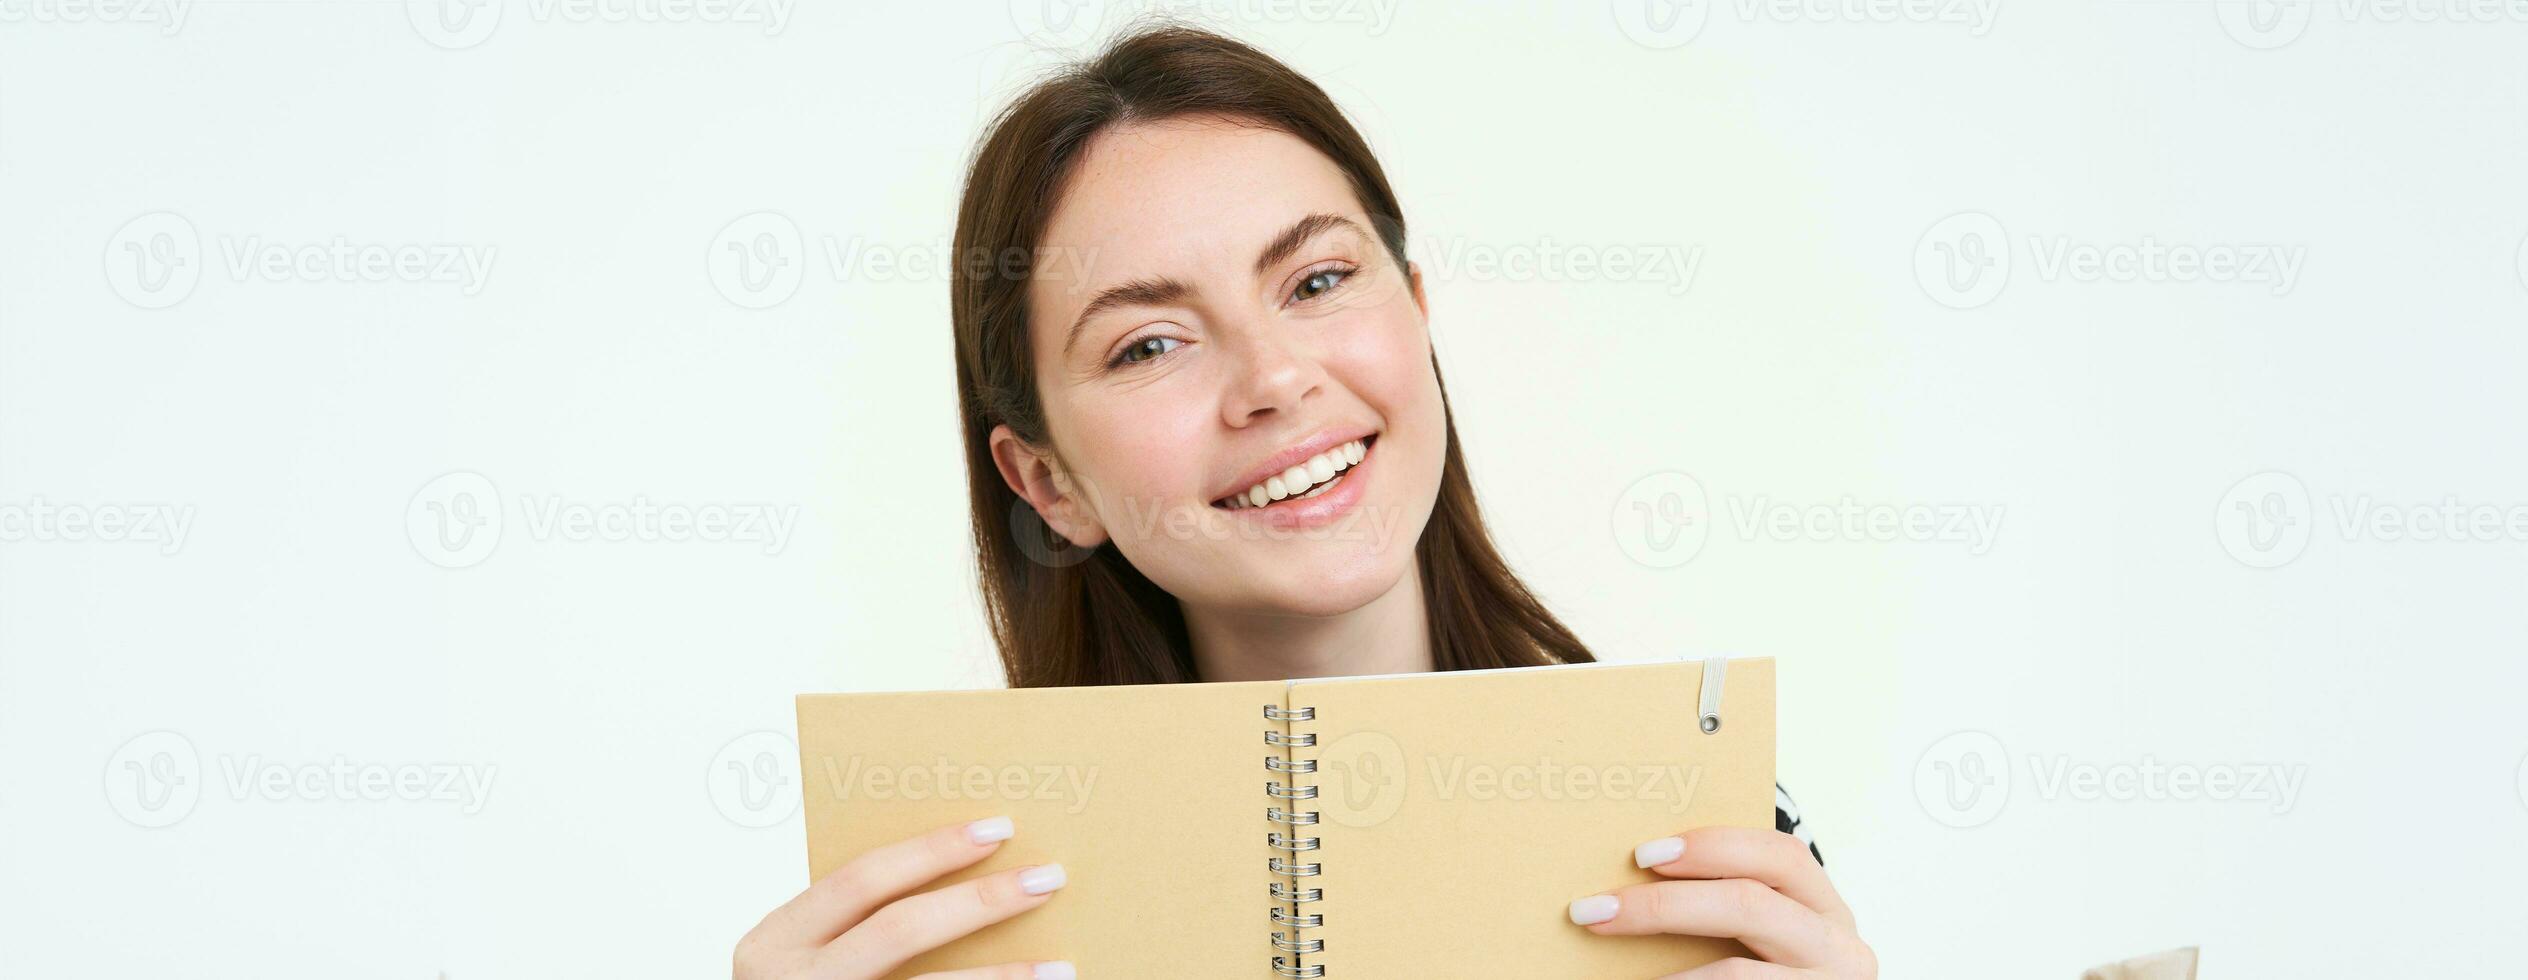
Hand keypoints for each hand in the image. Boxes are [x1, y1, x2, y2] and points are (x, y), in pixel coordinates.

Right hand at [734, 816, 1073, 979]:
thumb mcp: (806, 956)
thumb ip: (857, 924)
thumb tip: (962, 882)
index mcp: (776, 941)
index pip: (862, 880)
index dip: (930, 851)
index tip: (997, 831)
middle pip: (900, 929)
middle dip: (979, 901)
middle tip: (1046, 879)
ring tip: (1058, 967)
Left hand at [1568, 827, 1874, 978]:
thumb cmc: (1766, 969)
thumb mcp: (1766, 932)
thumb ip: (1721, 902)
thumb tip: (1623, 887)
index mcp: (1825, 907)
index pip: (1779, 856)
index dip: (1713, 847)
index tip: (1642, 854)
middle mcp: (1839, 948)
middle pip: (1749, 905)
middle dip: (1665, 905)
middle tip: (1595, 910)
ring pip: (1738, 975)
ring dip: (1671, 973)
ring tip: (1613, 974)